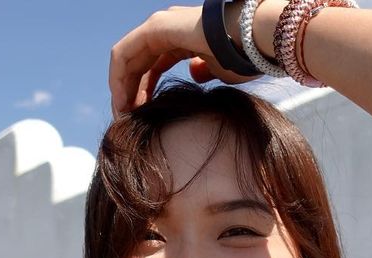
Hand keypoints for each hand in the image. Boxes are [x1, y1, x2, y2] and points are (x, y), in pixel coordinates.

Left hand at [109, 4, 262, 119]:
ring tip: (122, 115)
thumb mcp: (220, 71)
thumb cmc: (242, 57)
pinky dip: (119, 78)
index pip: (153, 66)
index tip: (141, 117)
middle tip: (127, 120)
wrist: (252, 38)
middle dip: (129, 91)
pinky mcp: (154, 27)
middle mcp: (167, 28)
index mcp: (182, 38)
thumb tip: (194, 74)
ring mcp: (160, 24)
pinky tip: (123, 102)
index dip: (143, 91)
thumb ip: (204, 72)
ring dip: (120, 87)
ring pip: (127, 59)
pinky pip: (124, 54)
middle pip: (138, 63)